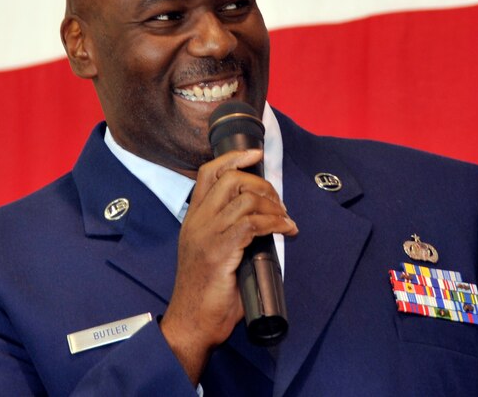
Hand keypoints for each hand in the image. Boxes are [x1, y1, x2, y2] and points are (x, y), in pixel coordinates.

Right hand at [159, 149, 297, 383]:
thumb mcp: (214, 254)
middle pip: (229, 179)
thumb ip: (231, 235)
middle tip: (278, 203)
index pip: (208, 173)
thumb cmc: (206, 295)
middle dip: (262, 184)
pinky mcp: (220, 251)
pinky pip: (252, 224)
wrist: (192, 324)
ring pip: (243, 198)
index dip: (234, 158)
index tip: (255, 154)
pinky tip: (285, 230)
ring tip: (284, 220)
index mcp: (193, 219)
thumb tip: (263, 226)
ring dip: (272, 205)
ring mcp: (207, 235)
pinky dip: (274, 223)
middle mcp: (197, 221)